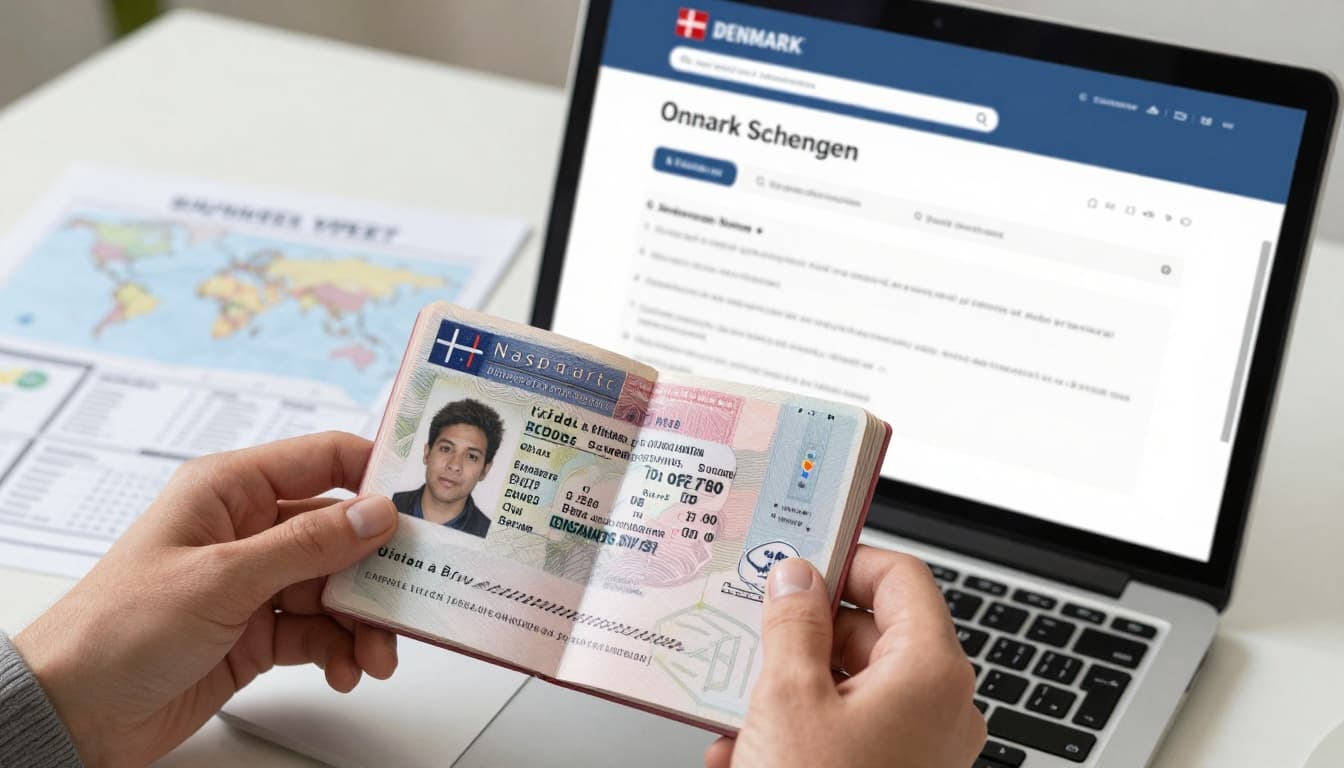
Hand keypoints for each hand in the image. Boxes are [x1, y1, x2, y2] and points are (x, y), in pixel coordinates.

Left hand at [14, 431, 400, 766]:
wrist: (74, 714)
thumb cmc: (116, 630)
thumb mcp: (222, 578)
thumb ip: (307, 544)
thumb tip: (376, 513)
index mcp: (231, 490)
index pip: (324, 460)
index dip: (377, 474)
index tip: (424, 499)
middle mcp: (248, 530)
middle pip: (343, 532)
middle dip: (379, 569)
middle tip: (413, 596)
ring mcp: (255, 583)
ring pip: (338, 588)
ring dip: (365, 621)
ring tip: (375, 654)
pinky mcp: (258, 632)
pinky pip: (320, 631)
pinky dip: (340, 650)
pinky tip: (345, 670)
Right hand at [706, 546, 984, 767]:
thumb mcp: (788, 698)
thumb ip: (793, 622)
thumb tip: (797, 576)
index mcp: (931, 672)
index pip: (902, 578)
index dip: (847, 559)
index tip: (800, 558)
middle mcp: (940, 707)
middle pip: (872, 632)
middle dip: (803, 634)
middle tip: (751, 628)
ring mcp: (920, 746)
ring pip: (851, 685)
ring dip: (788, 686)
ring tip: (734, 702)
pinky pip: (847, 730)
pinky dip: (798, 728)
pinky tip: (744, 748)